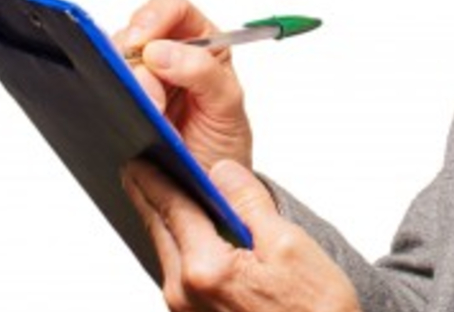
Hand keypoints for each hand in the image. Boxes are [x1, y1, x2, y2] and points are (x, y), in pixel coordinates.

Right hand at [113, 0, 253, 171]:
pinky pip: (103, 87)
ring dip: (127, 85)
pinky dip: (111, 98)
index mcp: (201, 42)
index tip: (145, 43)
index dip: (155, 17)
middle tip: (150, 96)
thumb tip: (161, 51)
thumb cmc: (224, 142)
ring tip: (151, 113)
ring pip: (114, 59)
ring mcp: (141, 78)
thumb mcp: (228, 106)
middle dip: (136, 60)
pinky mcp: (121, 100)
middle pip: (135, 32)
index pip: (173, 8)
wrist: (209, 183)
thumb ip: (204, 72)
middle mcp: (168, 53)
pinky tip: (128, 115)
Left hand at [124, 160, 361, 311]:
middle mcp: (185, 294)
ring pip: (167, 252)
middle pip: (161, 230)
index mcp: (206, 269)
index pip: (173, 208)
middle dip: (150, 197)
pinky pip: (179, 271)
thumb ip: (248, 202)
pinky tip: (190, 231)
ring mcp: (187, 311)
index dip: (156, 177)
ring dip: (165, 221)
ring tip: (164, 193)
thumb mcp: (288, 244)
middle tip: (139, 169)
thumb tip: (222, 171)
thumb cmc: (314, 310)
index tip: (141, 158)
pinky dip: (180, 245)